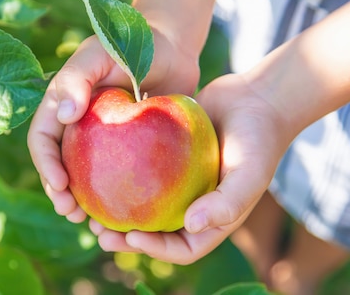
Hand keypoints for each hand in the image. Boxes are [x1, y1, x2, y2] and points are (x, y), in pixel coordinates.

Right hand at [27, 31, 200, 222]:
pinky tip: (123, 215)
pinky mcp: (128, 150)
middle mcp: (78, 127)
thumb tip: (64, 116)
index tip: (60, 185)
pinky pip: (117, 178)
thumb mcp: (101, 53)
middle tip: (71, 213)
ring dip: (84, 203)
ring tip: (92, 224)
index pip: (42, 139)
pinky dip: (116, 197)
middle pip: (59, 166)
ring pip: (85, 178)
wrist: (171, 50)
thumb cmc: (133, 45)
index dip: (44, 164)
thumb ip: (78, 78)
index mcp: (63, 105)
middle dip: (59, 193)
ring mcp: (102, 141)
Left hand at [89, 73, 293, 263]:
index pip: (181, 248)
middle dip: (126, 238)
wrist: (257, 98)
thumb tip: (190, 226)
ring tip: (90, 206)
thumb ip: (227, 203)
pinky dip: (121, 175)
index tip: (130, 237)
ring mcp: (178, 183)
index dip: (154, 250)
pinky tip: (98, 168)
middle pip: (155, 232)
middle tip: (98, 231)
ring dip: (117, 210)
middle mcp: (192, 205)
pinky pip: (141, 171)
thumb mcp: (249, 173)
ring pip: (143, 203)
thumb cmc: (259, 139)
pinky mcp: (167, 159)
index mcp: (211, 219)